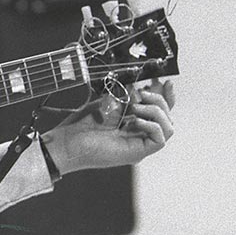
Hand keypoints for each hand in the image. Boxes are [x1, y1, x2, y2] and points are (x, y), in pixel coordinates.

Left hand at [41, 79, 175, 174]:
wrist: (67, 141)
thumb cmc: (82, 125)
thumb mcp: (108, 103)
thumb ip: (127, 97)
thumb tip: (143, 87)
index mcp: (133, 124)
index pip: (159, 111)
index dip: (167, 97)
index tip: (166, 82)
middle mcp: (139, 135)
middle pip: (167, 117)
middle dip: (159, 100)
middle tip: (141, 93)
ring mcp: (139, 145)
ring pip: (168, 127)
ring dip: (156, 111)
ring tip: (135, 106)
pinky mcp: (137, 153)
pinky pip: (160, 139)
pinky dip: (152, 125)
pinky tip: (134, 120)